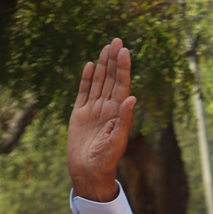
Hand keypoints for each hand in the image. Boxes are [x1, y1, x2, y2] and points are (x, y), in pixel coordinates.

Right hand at [67, 38, 136, 201]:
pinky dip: (87, 79)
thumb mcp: (117, 141)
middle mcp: (107, 109)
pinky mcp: (80, 115)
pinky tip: (90, 66)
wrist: (88, 173)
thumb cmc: (106, 161)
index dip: (123, 68)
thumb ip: (124, 120)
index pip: (122, 86)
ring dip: (102, 66)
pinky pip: (83, 93)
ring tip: (106, 48)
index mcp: (117, 113)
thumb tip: (132, 98)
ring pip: (98, 83)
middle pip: (111, 80)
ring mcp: (93, 110)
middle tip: (117, 40)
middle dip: (114, 61)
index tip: (124, 51)